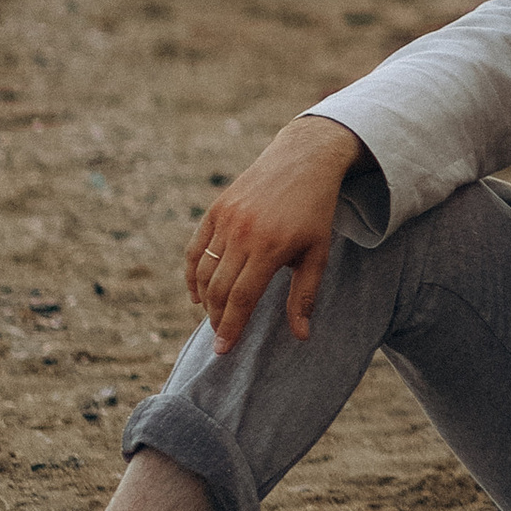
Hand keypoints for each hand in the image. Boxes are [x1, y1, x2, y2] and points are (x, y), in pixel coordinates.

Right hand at [184, 117, 368, 351]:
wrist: (303, 160)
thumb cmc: (315, 210)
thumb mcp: (318, 254)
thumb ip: (305, 296)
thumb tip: (301, 336)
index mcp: (271, 247)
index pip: (242, 298)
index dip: (231, 327)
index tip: (223, 350)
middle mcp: (243, 233)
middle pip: (219, 289)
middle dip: (217, 319)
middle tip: (220, 337)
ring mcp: (226, 219)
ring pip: (204, 271)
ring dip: (205, 299)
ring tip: (215, 317)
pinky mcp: (216, 208)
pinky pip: (196, 248)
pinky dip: (192, 274)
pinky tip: (197, 294)